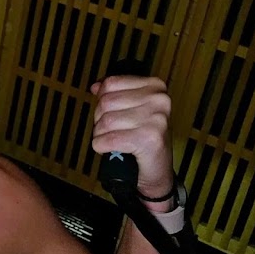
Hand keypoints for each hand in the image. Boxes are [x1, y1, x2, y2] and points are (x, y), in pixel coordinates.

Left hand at [90, 74, 173, 198]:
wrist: (158, 170)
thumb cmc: (146, 139)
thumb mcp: (133, 109)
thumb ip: (115, 94)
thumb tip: (95, 86)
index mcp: (155, 86)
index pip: (111, 83)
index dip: (102, 99)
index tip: (110, 111)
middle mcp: (158, 100)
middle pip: (106, 102)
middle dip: (100, 119)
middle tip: (112, 130)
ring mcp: (155, 119)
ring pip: (105, 122)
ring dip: (101, 135)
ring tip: (113, 140)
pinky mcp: (148, 139)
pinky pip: (108, 139)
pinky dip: (102, 146)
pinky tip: (110, 149)